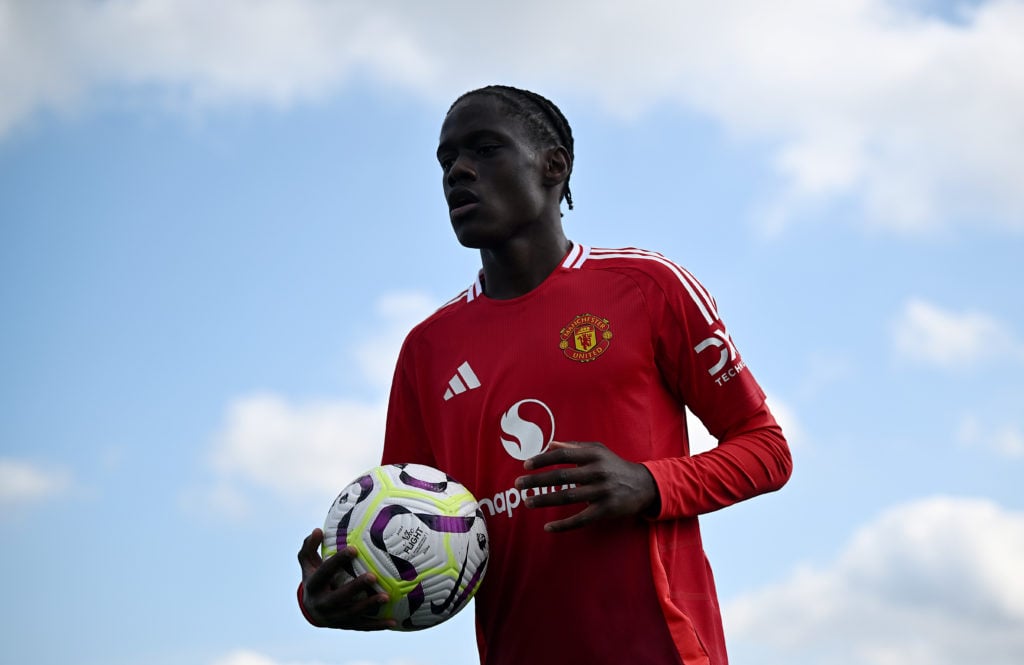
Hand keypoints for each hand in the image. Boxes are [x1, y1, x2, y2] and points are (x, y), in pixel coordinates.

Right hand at [297, 528, 395, 629]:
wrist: (312, 611)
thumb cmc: (315, 578)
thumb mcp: (308, 564)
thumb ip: (310, 546)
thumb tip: (317, 530)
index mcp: (313, 585)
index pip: (325, 572)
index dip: (338, 560)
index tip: (354, 548)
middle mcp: (322, 604)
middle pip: (339, 597)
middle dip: (355, 587)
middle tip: (373, 576)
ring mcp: (334, 617)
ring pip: (352, 613)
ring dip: (369, 606)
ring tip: (386, 597)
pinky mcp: (346, 626)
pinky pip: (363, 626)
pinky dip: (378, 625)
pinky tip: (394, 621)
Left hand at [514, 441, 658, 531]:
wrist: (644, 485)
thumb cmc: (614, 465)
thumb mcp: (598, 450)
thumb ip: (574, 447)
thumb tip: (549, 445)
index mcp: (593, 456)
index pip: (563, 456)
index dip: (543, 460)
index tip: (526, 465)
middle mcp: (597, 472)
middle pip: (562, 477)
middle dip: (538, 481)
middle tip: (518, 484)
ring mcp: (602, 492)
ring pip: (568, 498)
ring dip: (545, 500)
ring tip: (527, 502)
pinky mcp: (605, 511)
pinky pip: (581, 519)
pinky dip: (563, 525)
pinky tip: (548, 527)